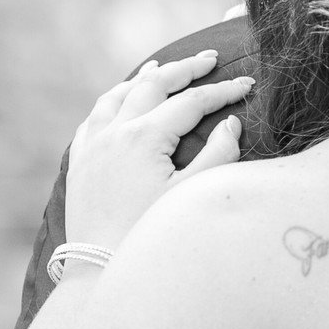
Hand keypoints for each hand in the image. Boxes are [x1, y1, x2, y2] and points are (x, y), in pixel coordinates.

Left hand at [65, 51, 255, 251]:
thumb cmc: (149, 234)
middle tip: (211, 59)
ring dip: (143, 78)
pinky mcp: (81, 162)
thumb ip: (219, 155)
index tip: (248, 84)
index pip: (192, 102)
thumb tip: (230, 124)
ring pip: (117, 95)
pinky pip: (93, 118)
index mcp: (144, 137)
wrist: (100, 269)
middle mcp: (114, 132)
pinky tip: (121, 100)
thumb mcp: (190, 195)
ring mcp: (93, 145)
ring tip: (162, 67)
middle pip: (153, 85)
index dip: (223, 91)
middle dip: (185, 69)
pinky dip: (112, 100)